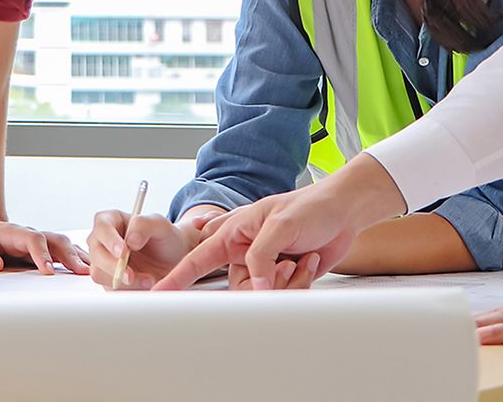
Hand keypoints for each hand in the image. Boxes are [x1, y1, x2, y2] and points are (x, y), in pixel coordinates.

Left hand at [0, 215, 89, 275]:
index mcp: (13, 233)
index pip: (33, 239)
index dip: (42, 254)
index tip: (47, 270)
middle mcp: (30, 236)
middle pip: (56, 240)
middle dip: (70, 256)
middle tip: (82, 272)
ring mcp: (40, 242)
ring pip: (65, 245)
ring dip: (79, 258)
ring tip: (92, 274)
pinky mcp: (44, 252)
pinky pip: (66, 253)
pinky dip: (79, 259)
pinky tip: (90, 271)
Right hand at [87, 210, 213, 289]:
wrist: (173, 260)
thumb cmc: (165, 238)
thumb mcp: (162, 225)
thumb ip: (145, 225)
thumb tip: (130, 240)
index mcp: (112, 220)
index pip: (102, 226)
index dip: (110, 239)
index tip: (123, 252)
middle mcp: (103, 240)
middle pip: (96, 253)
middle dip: (113, 266)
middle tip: (131, 275)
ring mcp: (103, 261)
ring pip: (99, 273)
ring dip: (122, 281)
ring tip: (148, 279)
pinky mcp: (108, 279)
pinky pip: (110, 288)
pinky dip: (128, 290)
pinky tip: (145, 284)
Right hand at [154, 154, 404, 290]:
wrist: (345, 212)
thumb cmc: (311, 206)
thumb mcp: (281, 225)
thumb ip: (261, 255)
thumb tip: (254, 285)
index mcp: (234, 232)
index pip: (199, 258)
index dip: (177, 278)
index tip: (158, 293)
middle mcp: (246, 251)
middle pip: (238, 288)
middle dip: (265, 284)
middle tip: (286, 265)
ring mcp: (265, 266)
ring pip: (262, 296)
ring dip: (287, 281)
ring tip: (301, 258)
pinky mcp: (284, 278)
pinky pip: (284, 296)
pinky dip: (301, 282)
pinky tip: (309, 260)